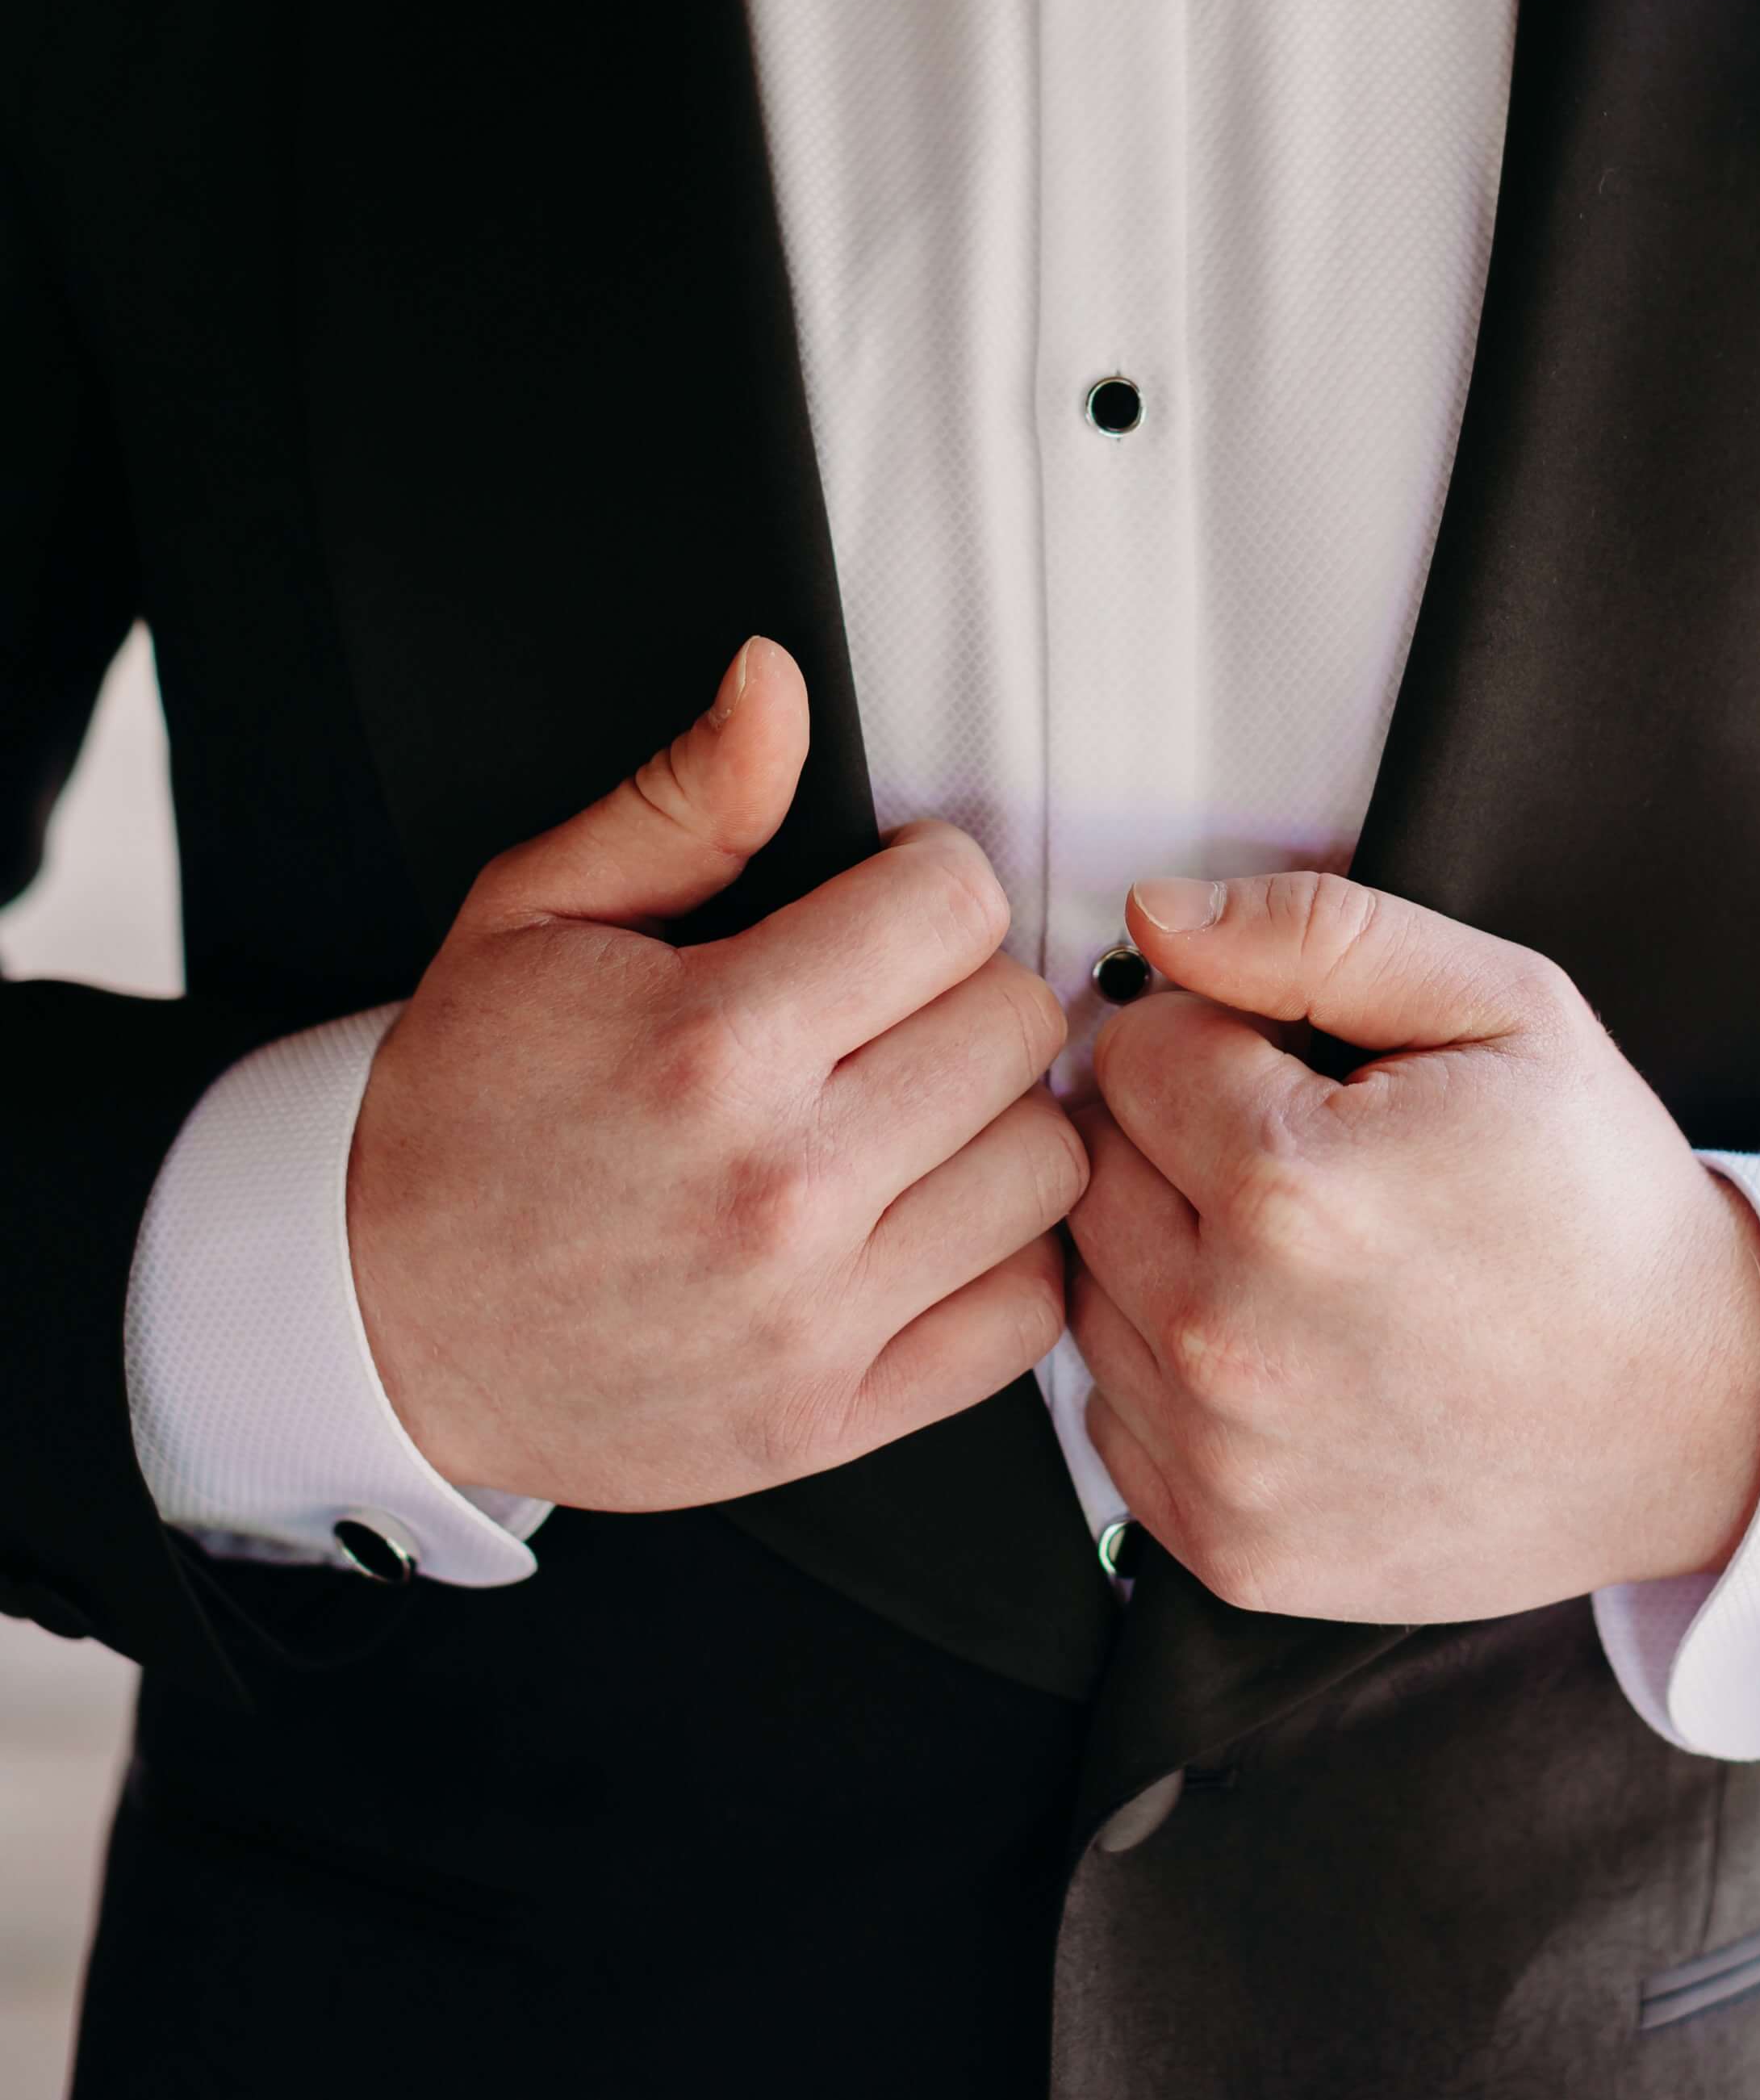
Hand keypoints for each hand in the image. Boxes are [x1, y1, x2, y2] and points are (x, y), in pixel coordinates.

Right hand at [348, 638, 1085, 1507]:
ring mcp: (812, 1316)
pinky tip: (927, 1217)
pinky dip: (1000, 1258)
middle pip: (1016, 1027)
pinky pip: (1023, 1311)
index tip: (887, 907)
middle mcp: (777, 1186)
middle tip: (894, 1009)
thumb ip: (687, 798)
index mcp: (710, 1045)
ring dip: (996, 1123)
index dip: (927, 883)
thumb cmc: (464, 1110)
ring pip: (1045, 1165)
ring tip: (915, 1109)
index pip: (954, 906)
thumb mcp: (538, 911)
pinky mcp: (831, 1415)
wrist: (375, 1316)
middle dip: (965, 992)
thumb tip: (776, 684)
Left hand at [1066, 870, 1759, 1622]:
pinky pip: (1113, 1412)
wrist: (1697, 1414)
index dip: (1219, 1037)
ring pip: (1089, 1288)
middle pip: (1092, 1167)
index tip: (1303, 1073)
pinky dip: (1174, 1373)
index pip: (1134, 1049)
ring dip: (1164, 1252)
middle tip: (1307, 1161)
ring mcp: (1224, 1456)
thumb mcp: (1504, 1004)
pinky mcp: (1228, 1543)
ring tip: (1301, 1254)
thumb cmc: (1602, 1204)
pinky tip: (1286, 1348)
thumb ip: (1313, 932)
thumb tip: (1158, 913)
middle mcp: (1232, 1334)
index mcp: (1289, 1185)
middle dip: (1178, 1138)